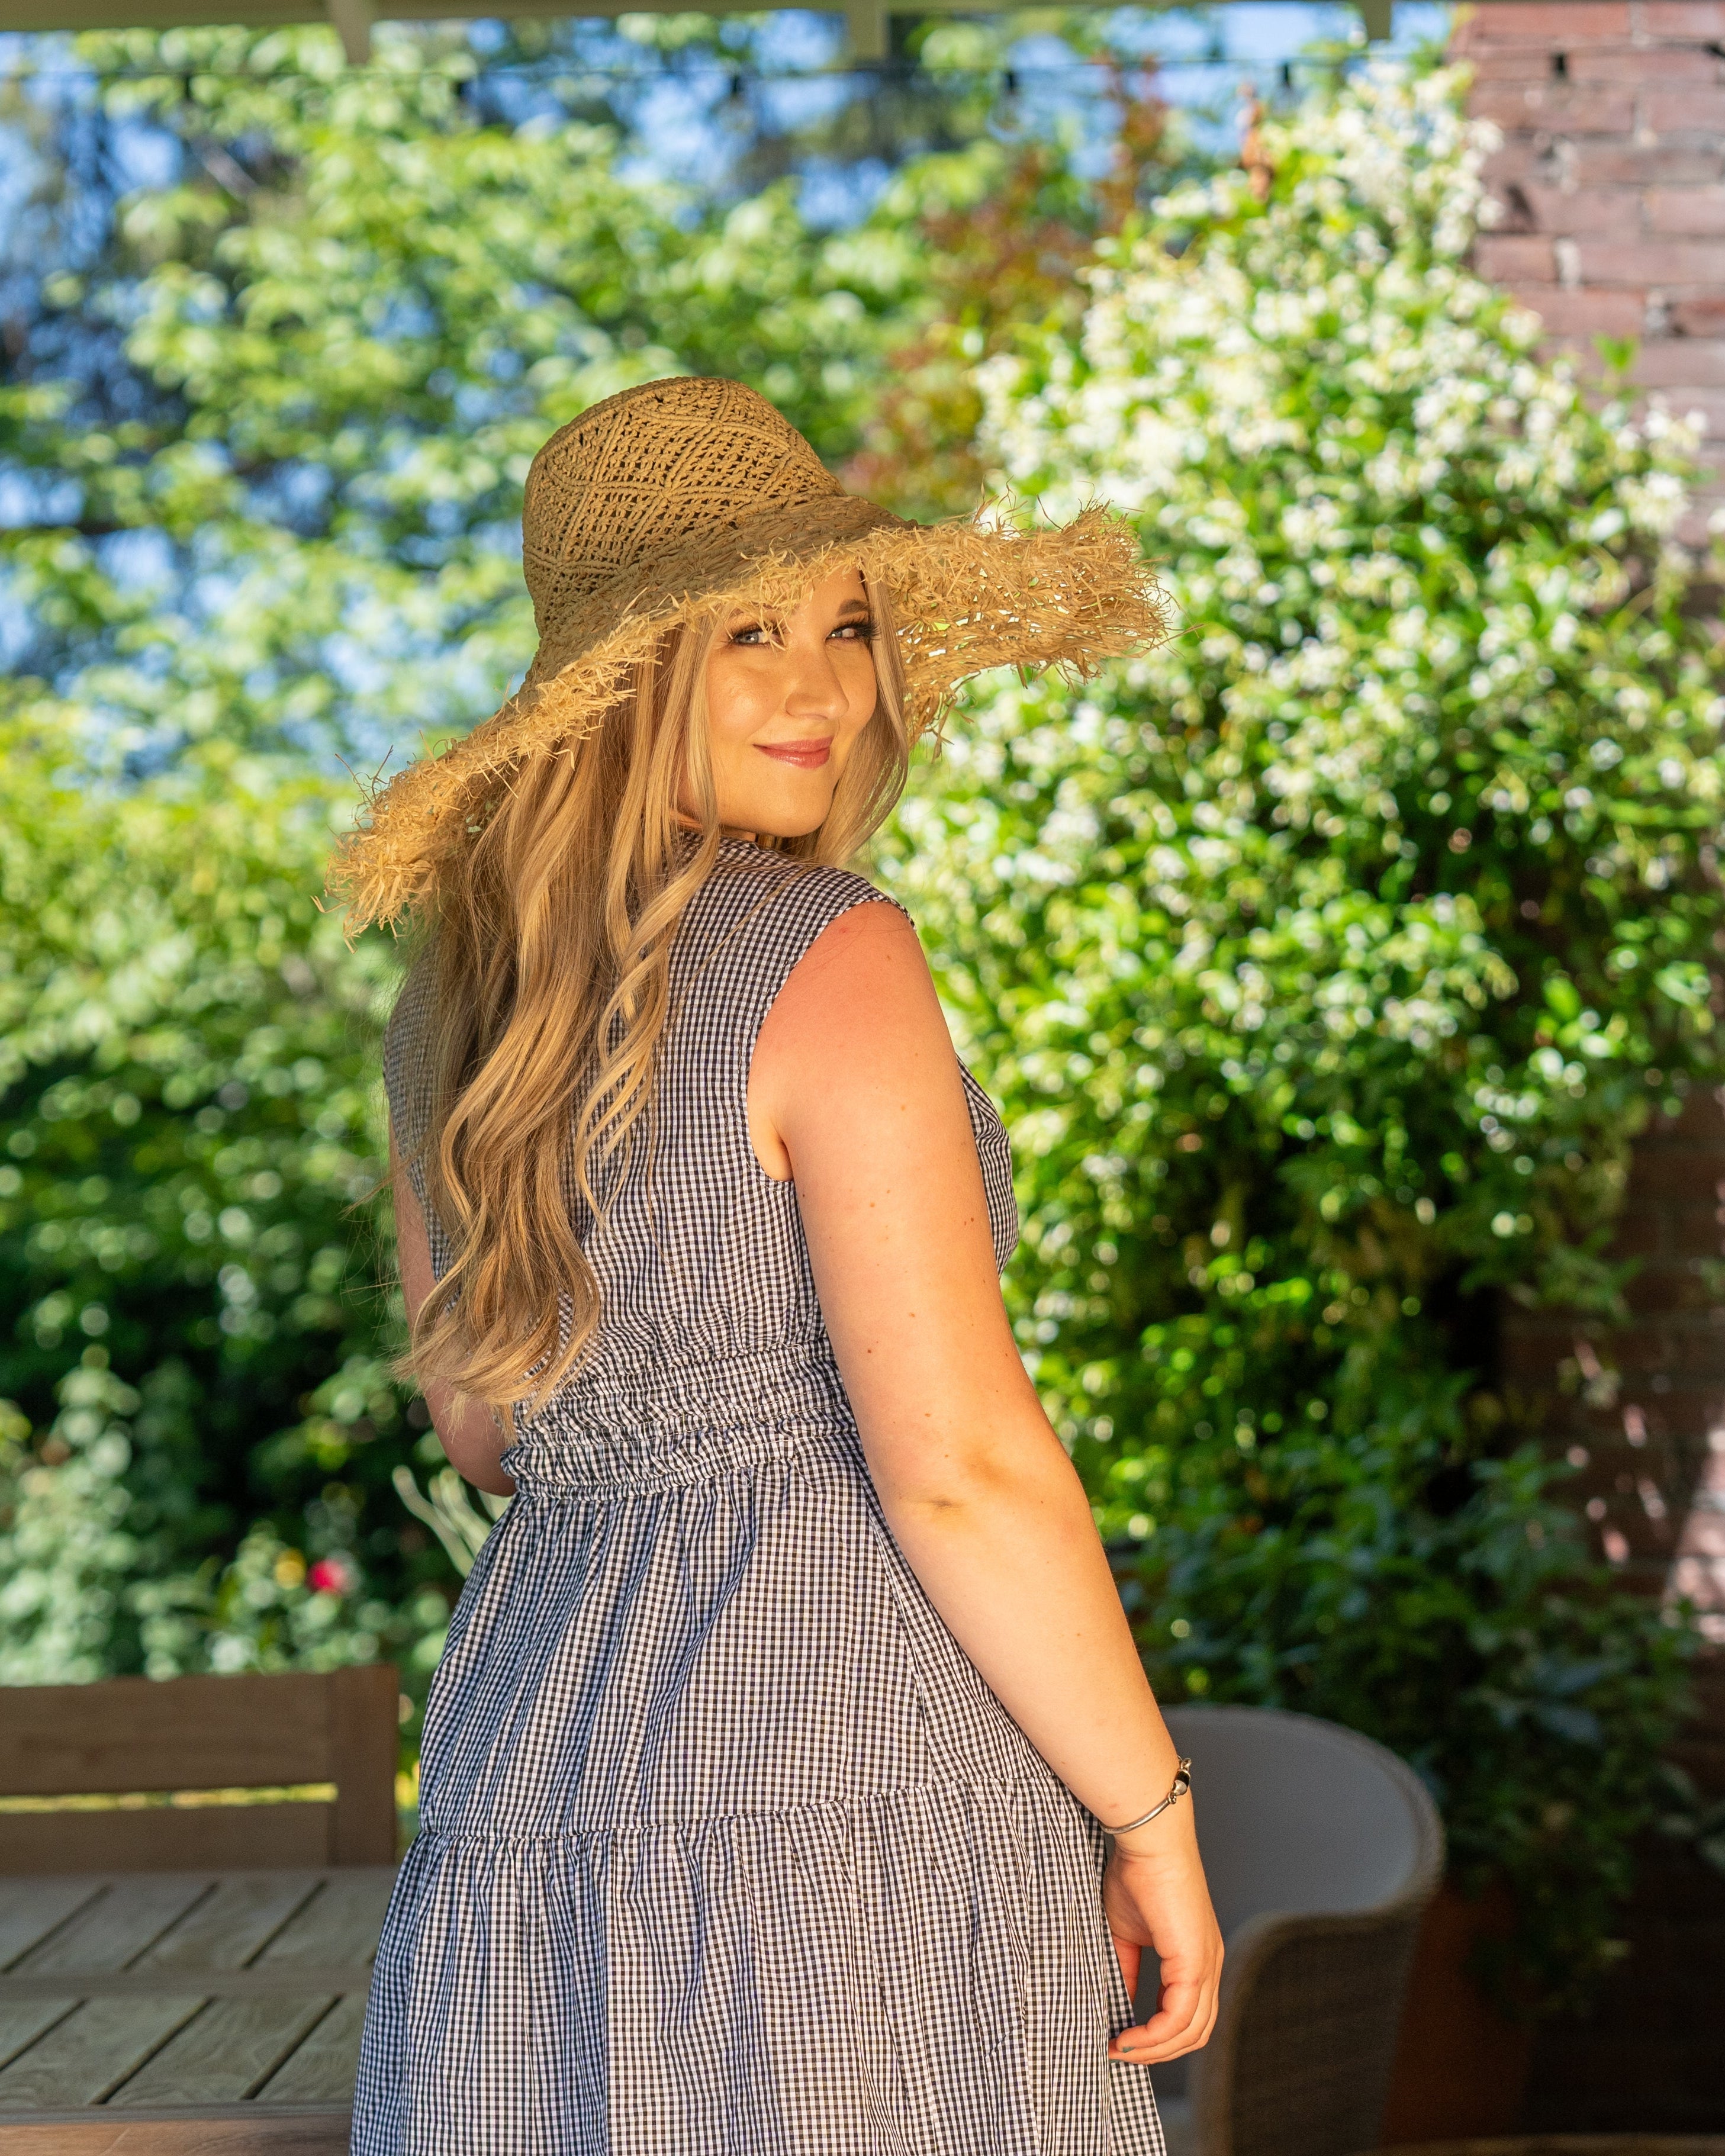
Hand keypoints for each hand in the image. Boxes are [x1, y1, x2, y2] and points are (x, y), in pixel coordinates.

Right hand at [1103, 1819, 1222, 2064]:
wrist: (1149, 1842)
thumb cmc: (1137, 1876)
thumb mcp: (1127, 1934)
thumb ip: (1128, 1971)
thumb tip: (1120, 2007)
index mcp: (1197, 1957)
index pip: (1188, 2015)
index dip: (1157, 2036)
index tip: (1121, 2041)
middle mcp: (1209, 1965)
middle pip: (1194, 2033)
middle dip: (1157, 2052)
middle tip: (1121, 2053)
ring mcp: (1206, 1965)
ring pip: (1190, 2033)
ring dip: (1153, 2050)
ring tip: (1120, 2049)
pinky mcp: (1194, 1963)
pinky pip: (1177, 2018)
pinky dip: (1152, 2036)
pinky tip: (1127, 2037)